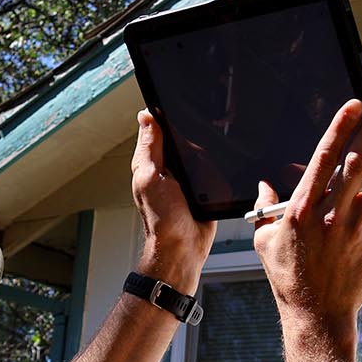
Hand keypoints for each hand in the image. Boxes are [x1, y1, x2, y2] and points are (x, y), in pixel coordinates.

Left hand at [130, 109, 215, 291]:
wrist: (184, 248)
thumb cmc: (163, 219)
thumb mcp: (151, 178)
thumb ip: (150, 147)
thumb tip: (146, 116)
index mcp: (150, 161)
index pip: (156, 129)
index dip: (164, 118)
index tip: (177, 114)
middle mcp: (167, 167)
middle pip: (184, 139)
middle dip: (191, 146)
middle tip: (189, 168)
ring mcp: (186, 178)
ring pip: (202, 154)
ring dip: (205, 163)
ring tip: (198, 184)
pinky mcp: (204, 187)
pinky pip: (214, 171)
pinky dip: (215, 175)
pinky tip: (209, 185)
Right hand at [251, 96, 361, 336]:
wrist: (316, 314)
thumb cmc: (288, 278)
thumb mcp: (266, 242)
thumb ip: (266, 211)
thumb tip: (264, 186)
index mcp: (301, 210)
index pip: (323, 160)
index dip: (339, 130)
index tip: (352, 105)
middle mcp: (330, 214)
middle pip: (355, 162)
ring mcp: (354, 227)